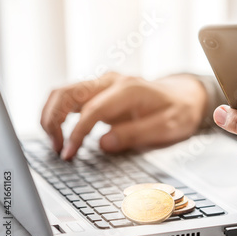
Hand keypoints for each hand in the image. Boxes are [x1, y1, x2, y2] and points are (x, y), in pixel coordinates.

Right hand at [41, 72, 207, 159]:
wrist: (184, 96)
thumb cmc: (178, 112)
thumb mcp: (167, 127)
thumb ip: (136, 134)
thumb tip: (103, 144)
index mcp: (129, 89)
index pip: (92, 110)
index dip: (76, 133)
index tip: (69, 153)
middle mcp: (112, 82)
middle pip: (67, 93)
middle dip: (53, 121)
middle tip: (57, 149)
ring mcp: (104, 84)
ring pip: (63, 92)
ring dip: (51, 116)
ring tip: (55, 143)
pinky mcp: (99, 92)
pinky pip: (70, 97)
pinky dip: (58, 114)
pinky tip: (60, 134)